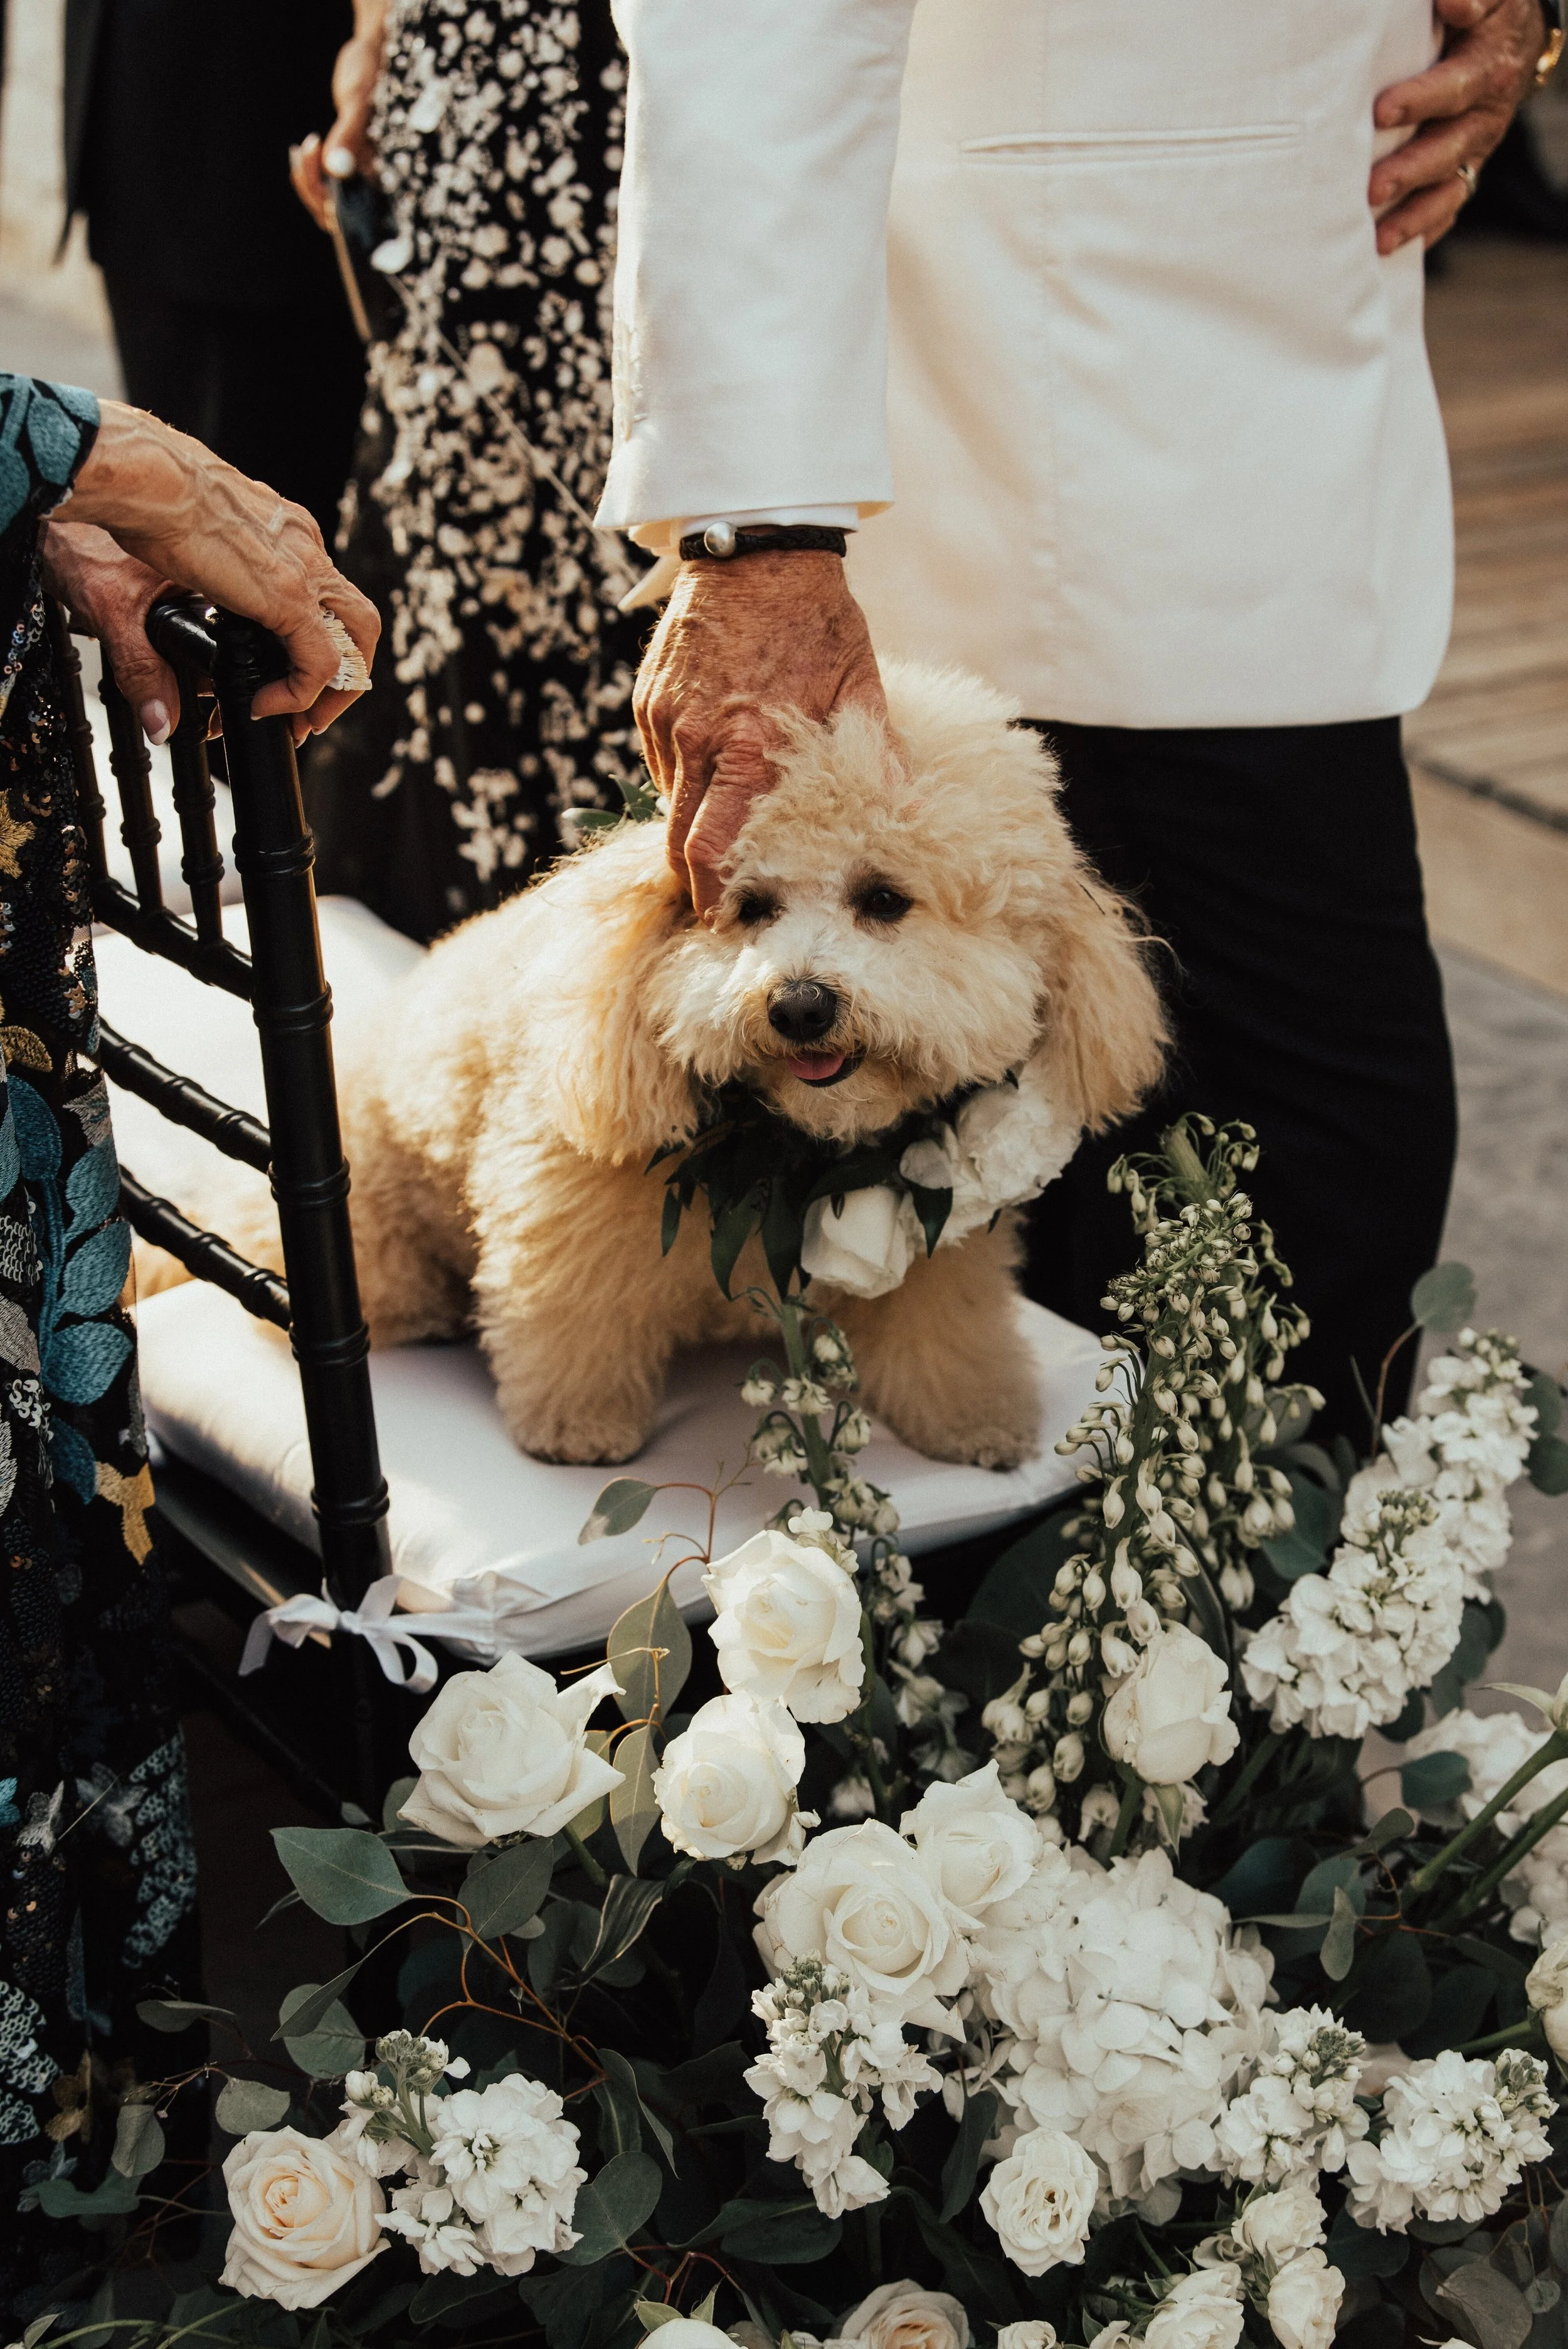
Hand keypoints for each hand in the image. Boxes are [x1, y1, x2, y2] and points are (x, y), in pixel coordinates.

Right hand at [67, 402, 378, 742]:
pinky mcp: (288, 593)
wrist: (143, 477)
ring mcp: (302, 567)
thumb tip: (185, 619)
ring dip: (335, 690)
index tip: (284, 676)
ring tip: (300, 720)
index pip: (324, 594)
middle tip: (310, 712)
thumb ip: (191, 593)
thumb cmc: (146, 498)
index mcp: (282, 531)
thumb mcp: (183, 554)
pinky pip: (320, 661)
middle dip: (344, 675)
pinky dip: (301, 693)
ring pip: (358, 640)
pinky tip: (265, 705)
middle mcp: (302, 545)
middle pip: (357, 619)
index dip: (314, 642)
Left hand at [291, 0, 387, 229]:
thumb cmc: (373, 73)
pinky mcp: (351, 169)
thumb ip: (348, 135)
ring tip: (305, 147)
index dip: (336, 209)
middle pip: (342, 215)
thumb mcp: (360, 101)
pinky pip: (328, 187)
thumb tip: (334, 168)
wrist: (374, 58)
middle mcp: (378, 182)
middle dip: (317, 190)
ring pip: (331, 203)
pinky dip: (312, 173)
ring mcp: (365, 178)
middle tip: (308, 149)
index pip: (362, 215)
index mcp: (390, 174)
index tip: (321, 179)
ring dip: (311, 182)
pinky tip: (306, 149)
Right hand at [634, 552, 888, 914]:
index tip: (725, 918)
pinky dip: (685, 778)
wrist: (753, 546)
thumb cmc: (813, 617)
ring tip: (725, 826)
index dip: (713, 892)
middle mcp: (697, 738)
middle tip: (718, 901)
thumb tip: (912, 811)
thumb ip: (878, 752)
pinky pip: (663, 760)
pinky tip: (716, 768)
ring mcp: (666, 718)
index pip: (712, 846)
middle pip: (678, 840)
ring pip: (670, 799)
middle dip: (694, 879)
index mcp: (747, 745)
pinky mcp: (648, 699)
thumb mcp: (857, 682)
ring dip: (693, 822)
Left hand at [1371, 0, 1546, 251]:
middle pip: (1449, 147)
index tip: (1383, 112)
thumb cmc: (1482, 13)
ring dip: (1415, 215)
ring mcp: (1476, 148)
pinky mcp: (1467, 170)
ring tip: (1379, 238)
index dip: (1421, 100)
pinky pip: (1448, 207)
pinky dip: (1424, 229)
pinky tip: (1392, 250)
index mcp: (1486, 68)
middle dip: (1410, 170)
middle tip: (1372, 189)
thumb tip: (1453, 2)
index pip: (1454, 86)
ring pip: (1449, 188)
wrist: (1512, 39)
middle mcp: (1484, 115)